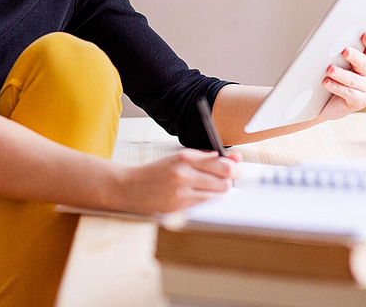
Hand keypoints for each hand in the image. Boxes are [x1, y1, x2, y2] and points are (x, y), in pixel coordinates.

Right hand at [116, 149, 239, 214]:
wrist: (130, 188)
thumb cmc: (157, 172)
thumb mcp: (179, 158)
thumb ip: (207, 158)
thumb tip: (235, 159)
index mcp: (184, 156)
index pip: (222, 164)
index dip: (233, 168)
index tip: (234, 170)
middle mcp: (184, 173)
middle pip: (224, 181)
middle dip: (228, 182)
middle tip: (223, 181)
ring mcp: (182, 192)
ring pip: (218, 195)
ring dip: (218, 193)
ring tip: (208, 188)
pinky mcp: (180, 208)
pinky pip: (206, 206)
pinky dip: (207, 202)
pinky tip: (198, 197)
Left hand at [319, 32, 365, 120]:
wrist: (319, 102)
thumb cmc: (324, 77)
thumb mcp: (328, 61)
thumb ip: (332, 52)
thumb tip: (323, 41)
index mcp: (362, 58)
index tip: (365, 35)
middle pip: (365, 63)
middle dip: (355, 56)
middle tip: (345, 51)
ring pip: (356, 80)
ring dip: (342, 74)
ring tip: (330, 70)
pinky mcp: (360, 101)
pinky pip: (350, 93)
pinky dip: (337, 87)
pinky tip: (326, 83)